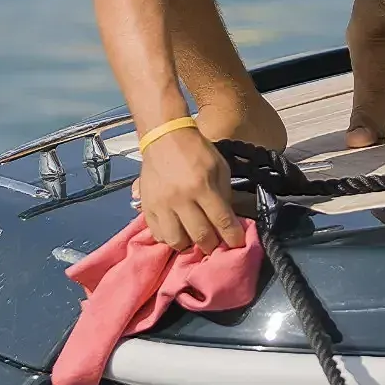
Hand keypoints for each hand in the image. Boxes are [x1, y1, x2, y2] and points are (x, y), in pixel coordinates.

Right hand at [137, 127, 244, 253]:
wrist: (165, 138)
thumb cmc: (197, 152)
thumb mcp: (220, 168)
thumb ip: (225, 195)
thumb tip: (228, 220)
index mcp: (202, 187)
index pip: (221, 220)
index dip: (232, 237)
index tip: (237, 245)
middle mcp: (180, 199)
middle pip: (199, 236)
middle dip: (212, 246)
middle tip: (217, 246)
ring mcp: (161, 204)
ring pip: (175, 241)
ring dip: (189, 245)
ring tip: (195, 241)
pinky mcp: (147, 206)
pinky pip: (157, 233)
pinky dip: (169, 238)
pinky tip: (178, 232)